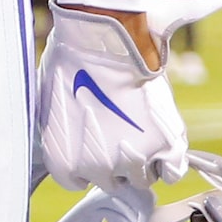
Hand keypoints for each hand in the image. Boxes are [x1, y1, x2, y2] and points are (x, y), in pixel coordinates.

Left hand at [37, 3, 184, 191]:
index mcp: (63, 162)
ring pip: (142, 177)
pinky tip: (164, 143)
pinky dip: (170, 162)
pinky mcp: (163, 146)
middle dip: (116, 159)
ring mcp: (132, 160)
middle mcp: (97, 169)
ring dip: (143, 159)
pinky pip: (172, 172)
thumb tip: (70, 137)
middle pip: (113, 181)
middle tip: (121, 131)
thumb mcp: (50, 104)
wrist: (104, 39)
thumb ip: (63, 134)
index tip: (95, 146)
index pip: (78, 182)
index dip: (88, 163)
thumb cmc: (72, 59)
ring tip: (141, 129)